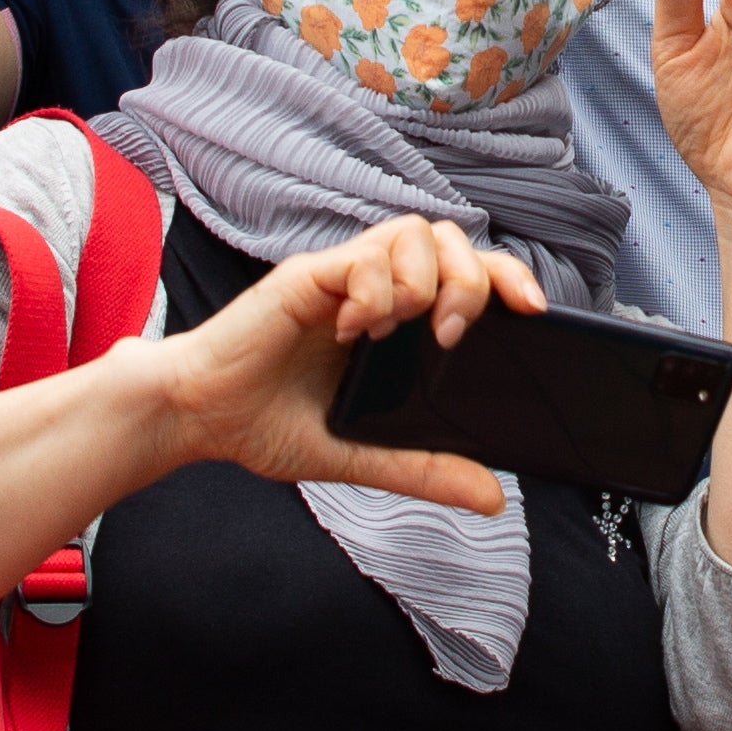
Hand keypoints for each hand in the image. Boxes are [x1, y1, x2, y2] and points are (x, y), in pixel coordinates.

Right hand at [116, 214, 523, 514]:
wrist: (196, 417)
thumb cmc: (267, 424)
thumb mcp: (361, 457)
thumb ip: (423, 469)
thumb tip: (491, 498)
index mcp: (394, 320)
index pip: (467, 271)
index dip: (507, 278)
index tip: (535, 311)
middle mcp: (372, 289)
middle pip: (451, 237)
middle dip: (473, 279)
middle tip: (453, 335)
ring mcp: (340, 278)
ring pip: (412, 232)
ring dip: (423, 280)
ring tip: (402, 330)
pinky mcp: (305, 278)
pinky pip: (359, 258)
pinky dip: (372, 291)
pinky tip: (354, 331)